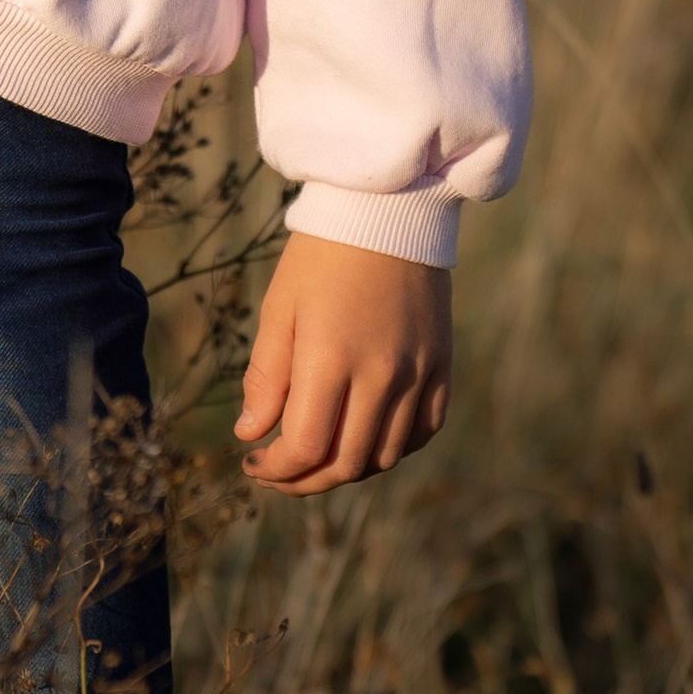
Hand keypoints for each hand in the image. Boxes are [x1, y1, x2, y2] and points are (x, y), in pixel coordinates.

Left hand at [233, 236, 451, 494]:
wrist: (389, 213)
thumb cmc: (321, 257)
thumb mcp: (280, 309)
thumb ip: (266, 377)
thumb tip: (251, 434)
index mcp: (330, 358)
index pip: (305, 447)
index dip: (275, 469)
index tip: (254, 462)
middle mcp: (381, 375)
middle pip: (346, 464)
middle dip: (305, 480)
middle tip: (279, 472)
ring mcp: (417, 375)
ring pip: (384, 456)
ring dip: (346, 469)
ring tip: (318, 455)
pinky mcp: (441, 369)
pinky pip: (421, 432)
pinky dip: (391, 448)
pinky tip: (364, 437)